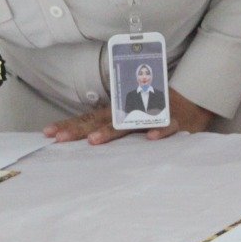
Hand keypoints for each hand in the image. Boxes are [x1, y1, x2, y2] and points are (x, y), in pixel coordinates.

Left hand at [42, 88, 213, 144]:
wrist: (192, 100)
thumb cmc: (155, 110)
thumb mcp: (130, 116)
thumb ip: (109, 124)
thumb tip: (83, 135)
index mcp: (117, 112)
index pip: (89, 119)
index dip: (69, 126)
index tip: (48, 133)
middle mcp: (130, 112)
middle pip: (100, 121)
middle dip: (80, 130)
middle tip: (60, 139)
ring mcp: (151, 115)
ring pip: (129, 123)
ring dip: (112, 131)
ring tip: (94, 141)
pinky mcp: (174, 121)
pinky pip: (168, 125)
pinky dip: (160, 130)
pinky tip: (150, 138)